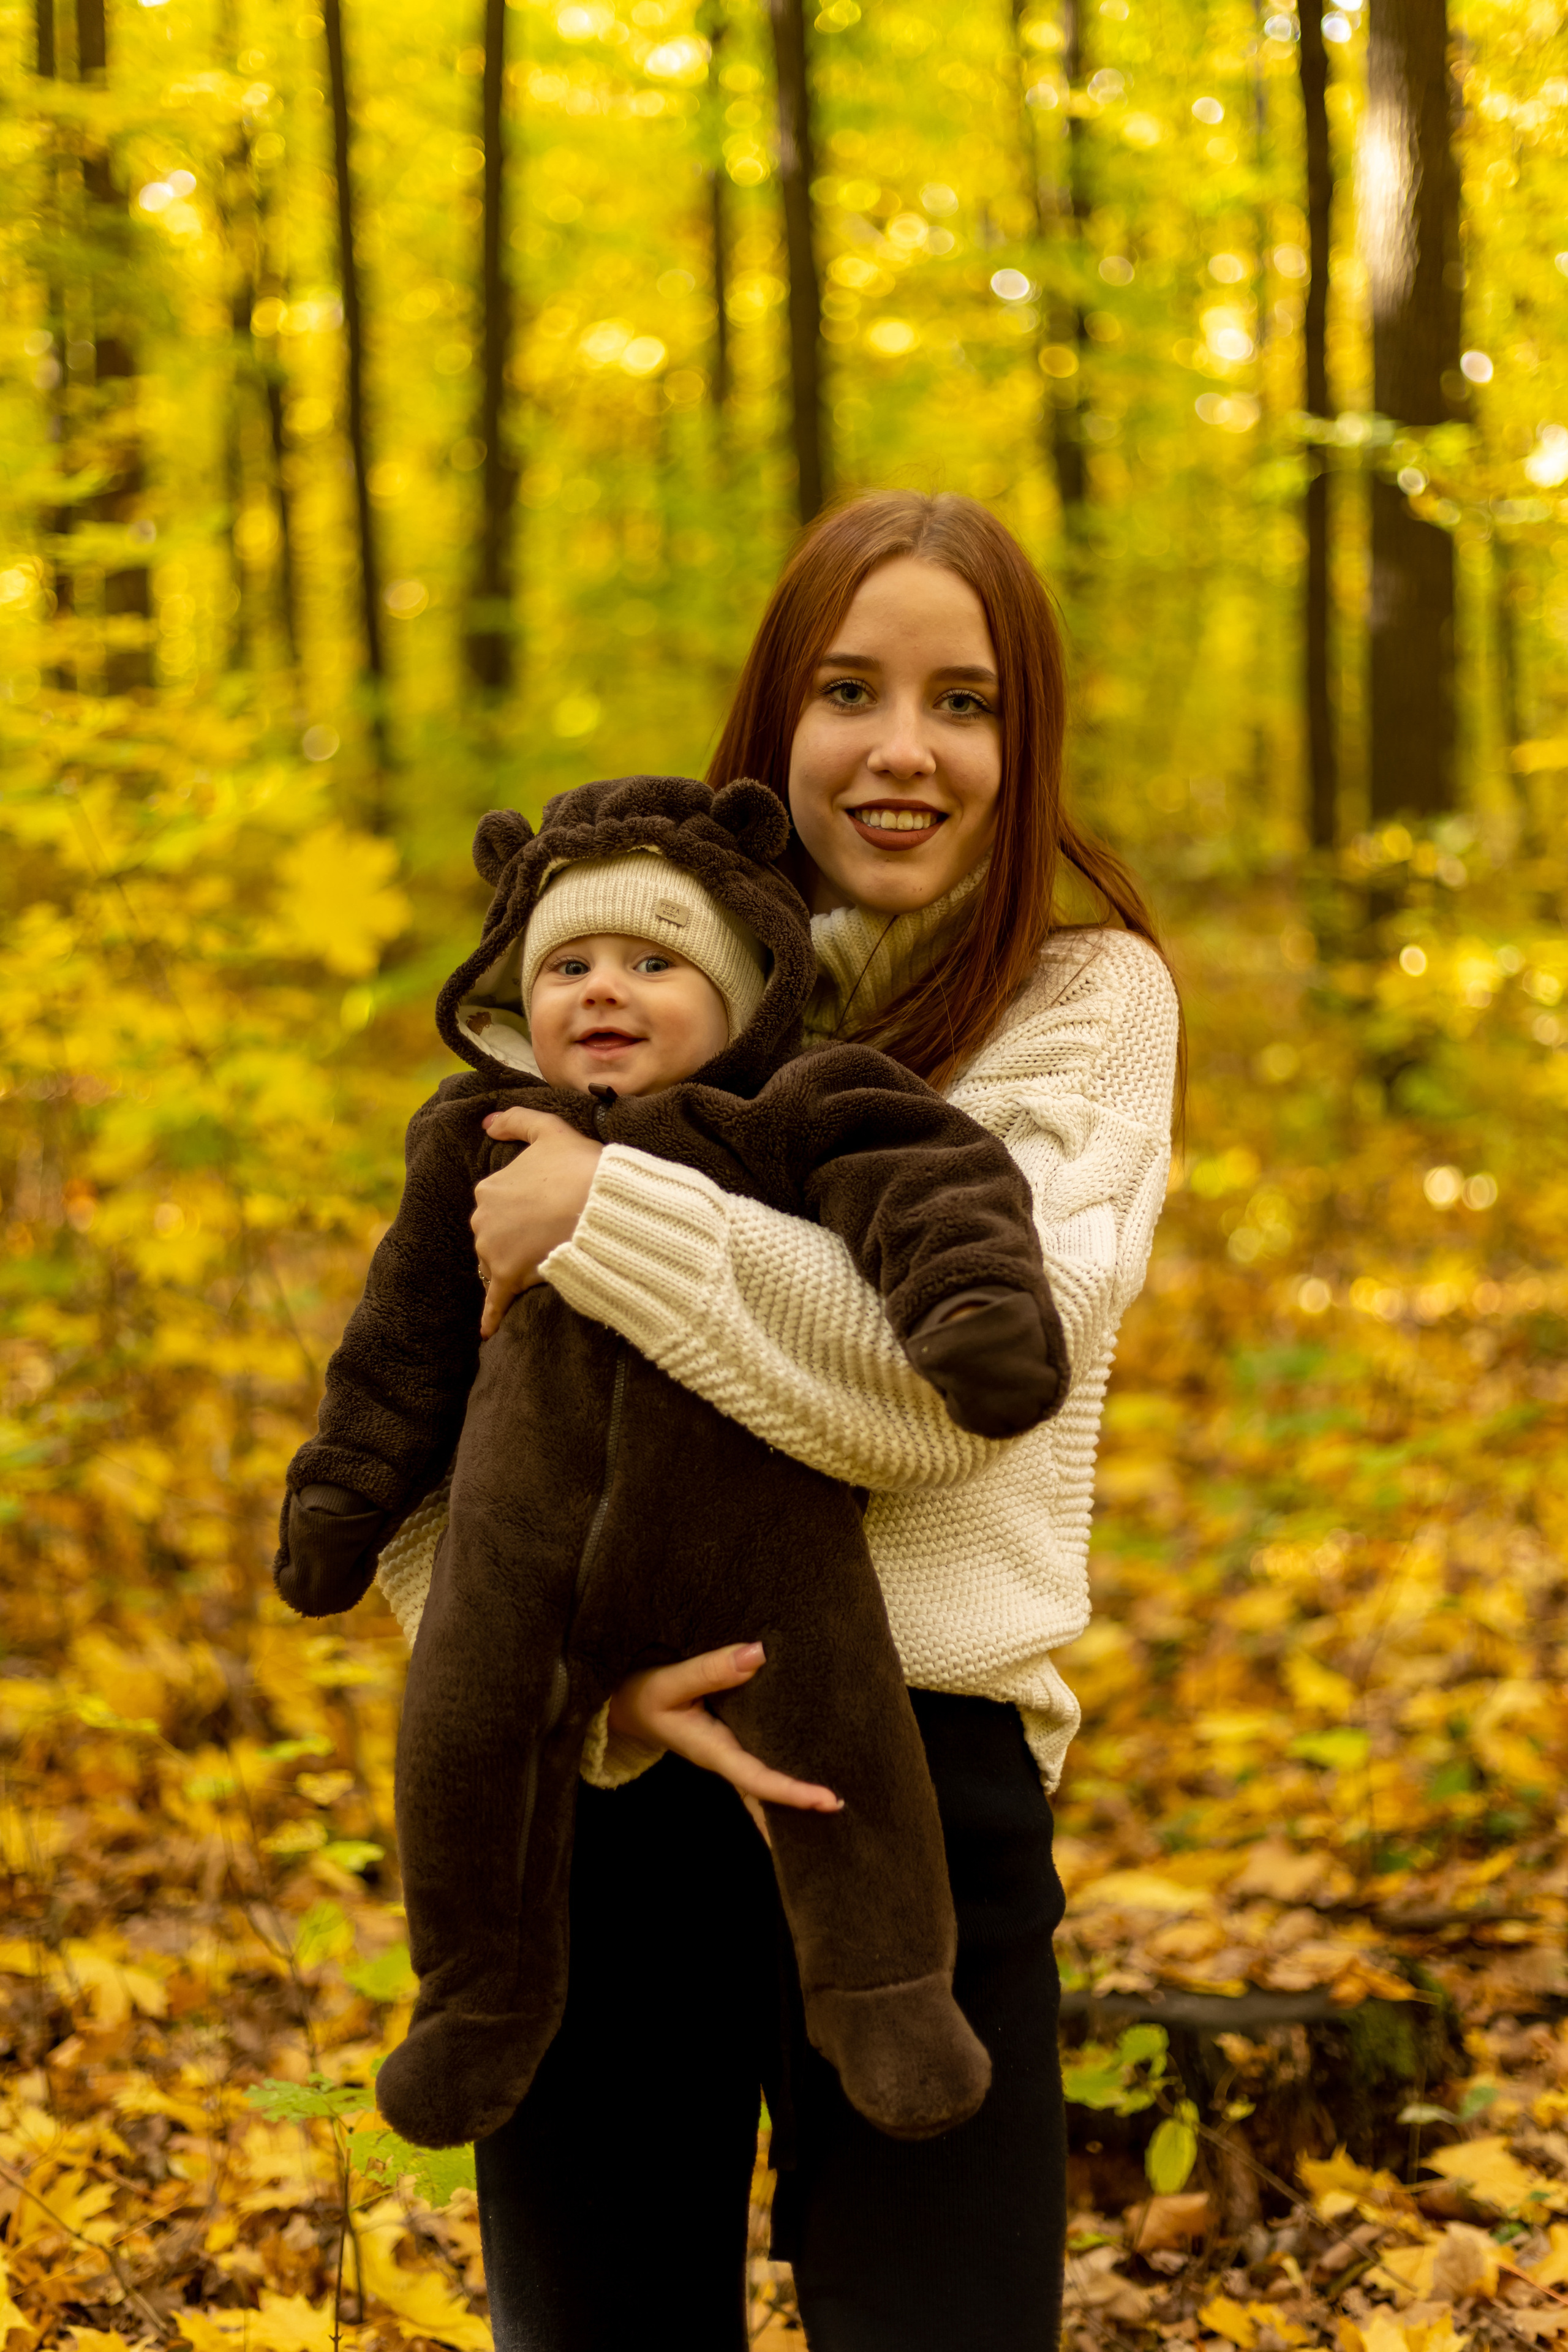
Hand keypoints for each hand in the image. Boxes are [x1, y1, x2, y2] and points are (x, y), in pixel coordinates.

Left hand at [473, 1108, 601, 1336]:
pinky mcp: (509, 1279)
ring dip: (515, 1266)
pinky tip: (487, 1331)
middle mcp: (482, 1220)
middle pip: (495, 1235)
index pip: (498, 1204)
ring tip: (546, 1260)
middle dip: (516, 1236)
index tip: (549, 1208)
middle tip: (552, 1233)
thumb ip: (516, 1120)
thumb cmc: (581, 1168)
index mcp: (488, 1188)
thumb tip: (486, 1122)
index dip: (524, 1208)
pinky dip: (491, 1316)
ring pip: (498, 1263)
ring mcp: (493, 1251)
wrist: (604, 1207)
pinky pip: (496, 1302)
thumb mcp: (550, 1130)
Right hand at [608, 1643, 842, 1823]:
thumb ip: (710, 1670)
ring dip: (797, 1795)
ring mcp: (729, 1752)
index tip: (829, 1801)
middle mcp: (726, 1758)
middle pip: (770, 1794)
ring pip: (767, 1783)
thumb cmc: (641, 1695)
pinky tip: (808, 1770)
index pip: (759, 1779)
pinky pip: (761, 1761)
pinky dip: (783, 1773)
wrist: (621, 1705)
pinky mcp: (730, 1739)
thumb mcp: (668, 1682)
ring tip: (839, 1804)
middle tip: (848, 1816)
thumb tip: (759, 1654)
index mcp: (713, 1751)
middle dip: (804, 1809)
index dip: (793, 1792)